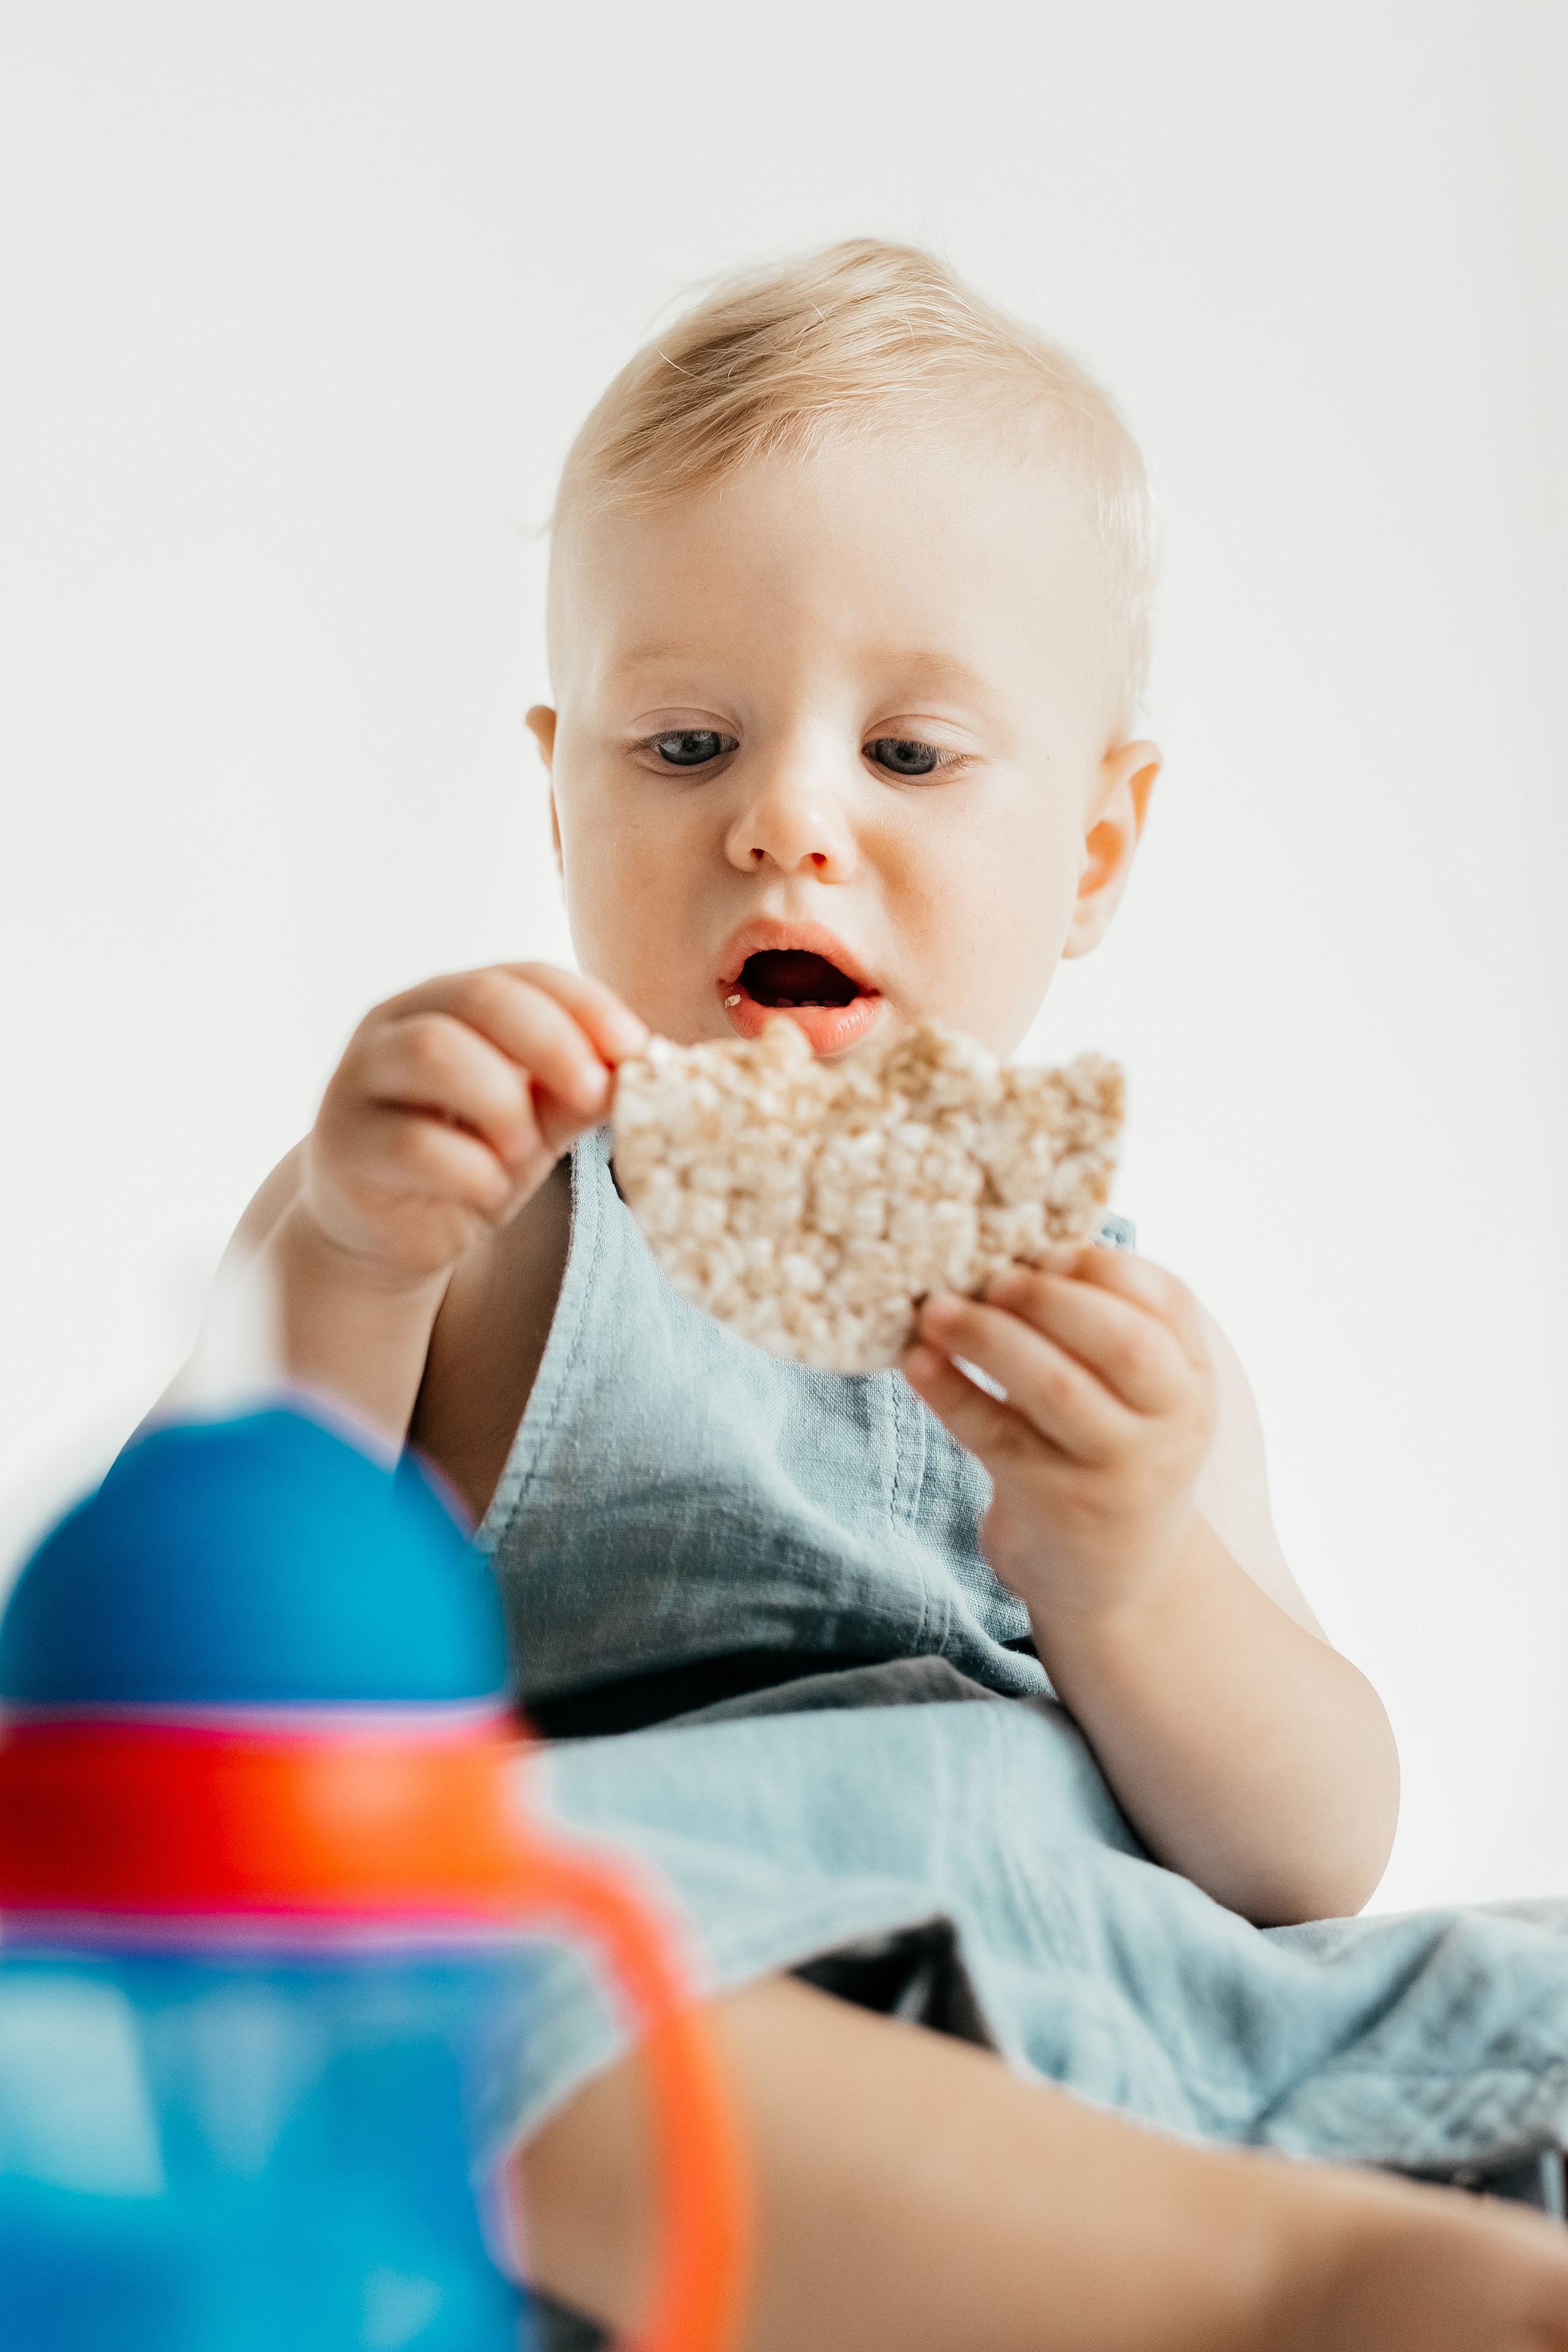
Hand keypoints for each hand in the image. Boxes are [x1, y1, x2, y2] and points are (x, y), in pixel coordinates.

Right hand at [303, 963, 646, 1287]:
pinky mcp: (342, 1144)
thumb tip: (636, 1072)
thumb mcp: (534, 1122)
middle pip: (479, 998)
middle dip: (552, 1042)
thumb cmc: (464, 1159)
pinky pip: (410, 1141)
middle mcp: (396, 1025)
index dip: (586, 1005)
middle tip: (593, 1094)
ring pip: (432, 1051)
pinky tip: (490, 1189)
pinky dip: (469, 1167)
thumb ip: (575, 1094)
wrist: (385, 1235)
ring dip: (501, 1100)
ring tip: (525, 1148)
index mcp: (449, 1002)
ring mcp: (359, 1079)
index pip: (523, 975)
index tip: (636, 1048)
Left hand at [901, 1247, 1214, 1626]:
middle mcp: (1167, 1426)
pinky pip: (995, 1435)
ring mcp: (1112, 1471)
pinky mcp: (1053, 1504)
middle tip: (991, 1278)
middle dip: (1051, 1298)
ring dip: (988, 1337)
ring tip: (935, 1310)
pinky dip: (949, 1392)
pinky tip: (916, 1362)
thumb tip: (1022, 1249)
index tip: (1049, 1251)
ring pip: (1056, 1387)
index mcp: (1189, 1380)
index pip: (1168, 1301)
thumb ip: (1105, 1330)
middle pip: (1122, 1343)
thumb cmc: (1111, 1458)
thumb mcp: (1139, 1398)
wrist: (1117, 1582)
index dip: (1106, 1266)